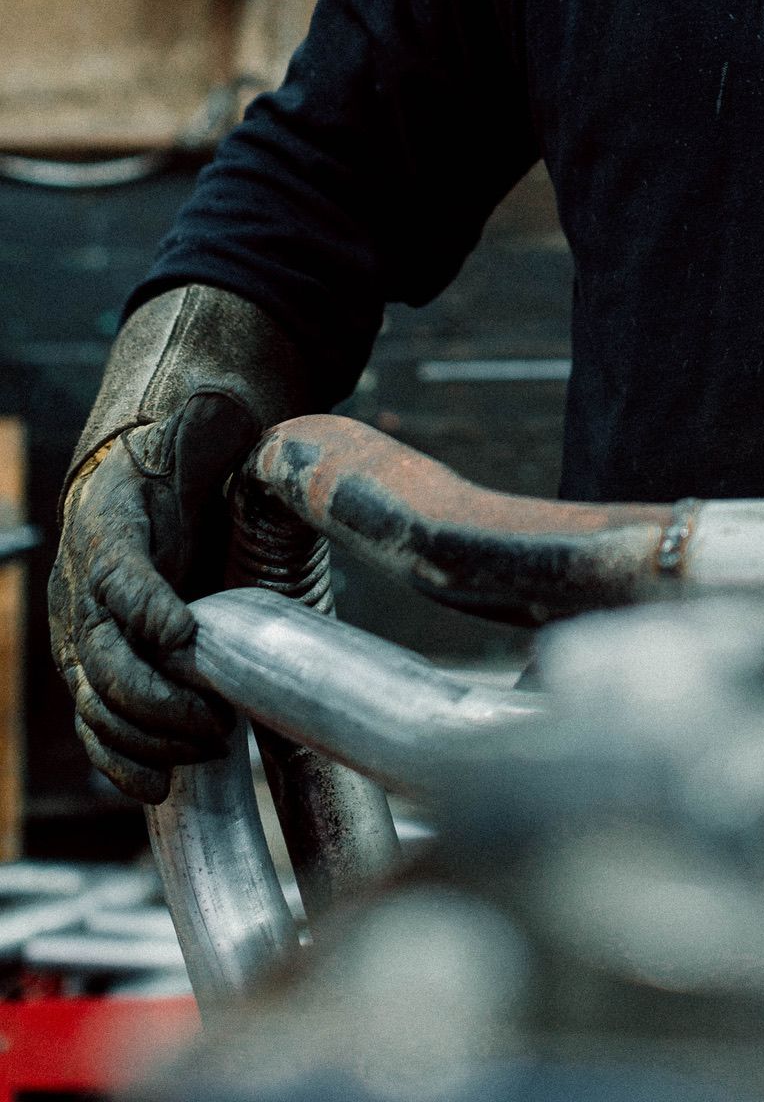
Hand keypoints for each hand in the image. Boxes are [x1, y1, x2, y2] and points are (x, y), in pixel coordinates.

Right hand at [48, 396, 253, 802]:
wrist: (138, 471)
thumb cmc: (176, 458)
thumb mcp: (193, 436)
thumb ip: (207, 436)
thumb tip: (230, 429)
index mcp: (104, 527)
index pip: (118, 573)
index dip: (149, 608)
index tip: (188, 634)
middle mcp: (80, 587)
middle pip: (105, 655)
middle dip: (161, 696)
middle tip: (217, 718)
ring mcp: (80, 633)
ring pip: (98, 700)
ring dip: (150, 735)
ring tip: (209, 745)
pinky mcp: (92, 666)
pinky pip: (95, 722)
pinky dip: (120, 760)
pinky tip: (156, 787)